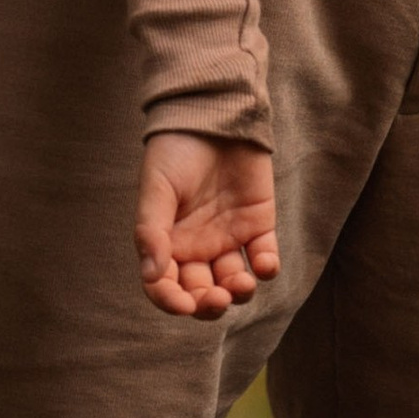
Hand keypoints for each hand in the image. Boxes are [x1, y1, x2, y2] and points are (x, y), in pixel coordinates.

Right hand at [136, 132, 279, 320]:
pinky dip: (267, 268)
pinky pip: (264, 257)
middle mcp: (197, 246)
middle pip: (201, 292)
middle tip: (216, 298)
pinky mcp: (258, 224)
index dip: (171, 301)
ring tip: (240, 285)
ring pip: (234, 281)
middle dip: (208, 303)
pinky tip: (264, 265)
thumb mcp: (157, 188)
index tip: (184, 305)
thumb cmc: (176, 150)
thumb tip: (152, 275)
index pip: (165, 286)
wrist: (212, 112)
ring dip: (238, 292)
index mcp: (168, 242)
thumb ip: (152, 231)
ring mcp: (229, 237)